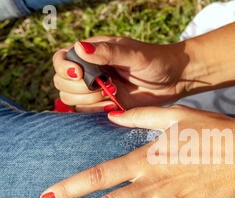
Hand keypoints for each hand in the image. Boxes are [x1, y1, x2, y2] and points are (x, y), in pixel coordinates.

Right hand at [52, 36, 191, 111]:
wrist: (173, 80)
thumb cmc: (156, 61)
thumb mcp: (134, 54)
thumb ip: (108, 52)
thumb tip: (80, 48)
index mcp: (92, 52)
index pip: (61, 59)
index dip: (65, 68)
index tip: (80, 74)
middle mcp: (89, 70)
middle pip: (62, 82)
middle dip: (80, 89)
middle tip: (107, 87)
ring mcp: (95, 89)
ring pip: (71, 99)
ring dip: (88, 101)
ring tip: (113, 97)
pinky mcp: (103, 105)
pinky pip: (86, 112)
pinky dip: (95, 112)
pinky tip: (115, 107)